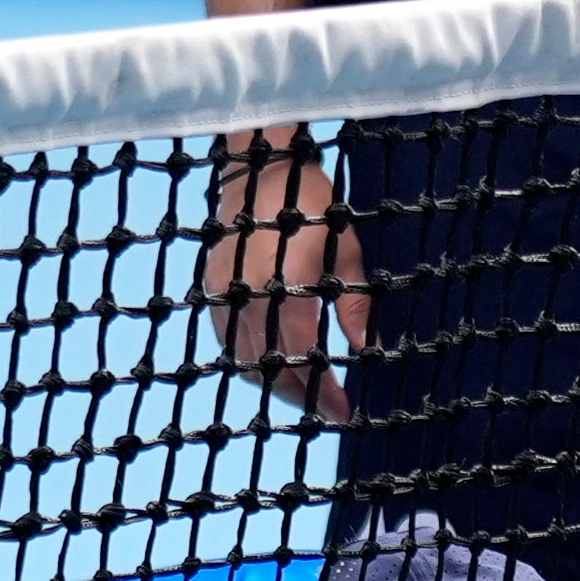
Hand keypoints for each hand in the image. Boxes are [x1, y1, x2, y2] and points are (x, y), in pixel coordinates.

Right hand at [203, 129, 370, 417]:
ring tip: (305, 394)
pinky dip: (251, 360)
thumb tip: (367, 348)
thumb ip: (354, 303)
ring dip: (274, 382)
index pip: (301, 353)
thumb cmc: (314, 207)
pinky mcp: (212, 288)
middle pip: (268, 366)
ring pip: (244, 359)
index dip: (322, 389)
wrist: (262, 169)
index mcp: (284, 284)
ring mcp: (223, 293)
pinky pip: (228, 340)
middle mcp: (247, 294)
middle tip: (329, 411)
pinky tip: (273, 367)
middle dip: (300, 394)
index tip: (345, 409)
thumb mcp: (347, 250)